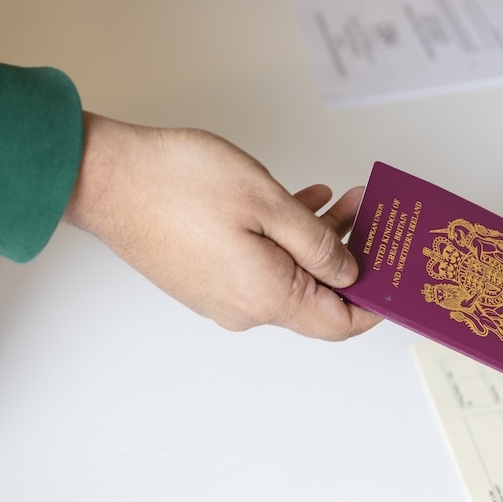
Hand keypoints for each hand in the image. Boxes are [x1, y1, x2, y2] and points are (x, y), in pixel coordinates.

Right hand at [64, 112, 381, 340]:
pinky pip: (260, 265)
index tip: (397, 278)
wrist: (105, 178)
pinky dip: (285, 238)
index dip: (374, 304)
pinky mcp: (203, 277)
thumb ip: (318, 244)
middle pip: (316, 296)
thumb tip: (349, 273)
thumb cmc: (179, 183)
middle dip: (351, 257)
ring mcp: (220, 295)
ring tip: (343, 198)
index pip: (338, 323)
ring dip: (318, 241)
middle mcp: (244, 308)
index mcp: (266, 297)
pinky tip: (300, 202)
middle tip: (373, 215)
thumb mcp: (268, 203)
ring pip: (289, 276)